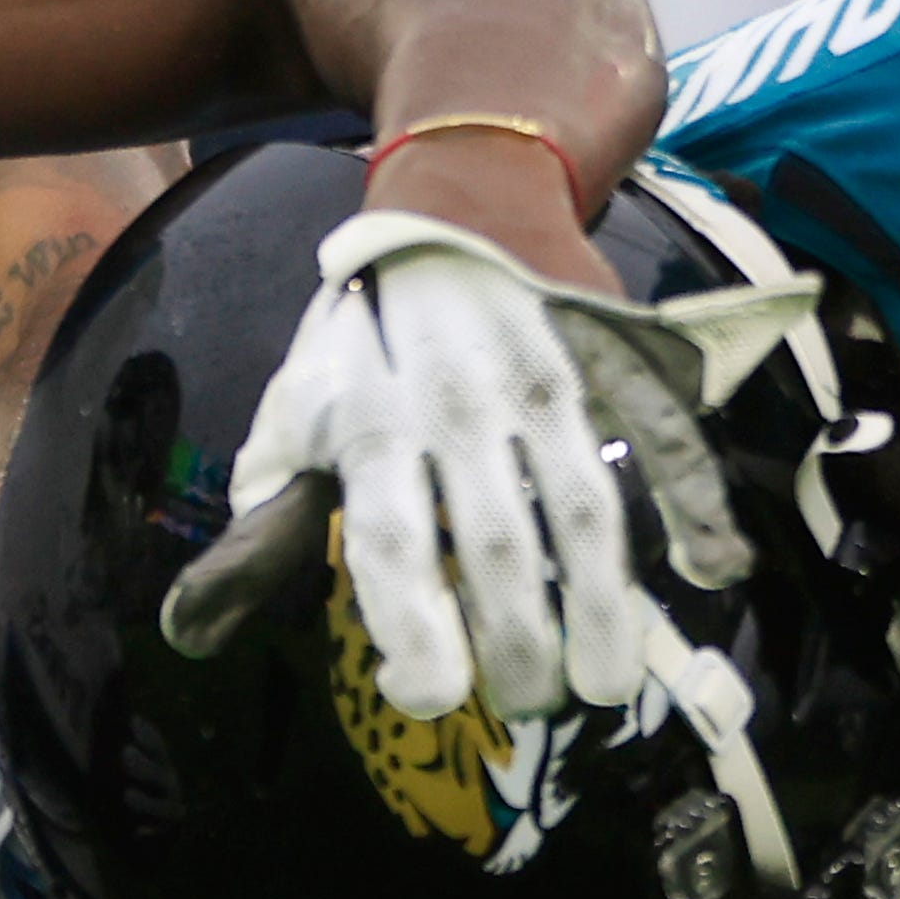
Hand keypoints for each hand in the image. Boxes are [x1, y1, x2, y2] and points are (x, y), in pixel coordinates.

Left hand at [171, 204, 749, 719]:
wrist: (461, 191)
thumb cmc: (368, 329)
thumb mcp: (298, 407)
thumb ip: (263, 523)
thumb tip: (189, 629)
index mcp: (370, 424)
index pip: (386, 543)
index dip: (410, 629)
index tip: (429, 698)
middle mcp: (456, 405)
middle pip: (495, 544)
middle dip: (518, 643)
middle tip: (529, 706)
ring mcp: (544, 378)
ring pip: (583, 504)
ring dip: (603, 604)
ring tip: (607, 683)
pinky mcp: (612, 356)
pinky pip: (663, 436)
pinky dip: (696, 503)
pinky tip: (710, 574)